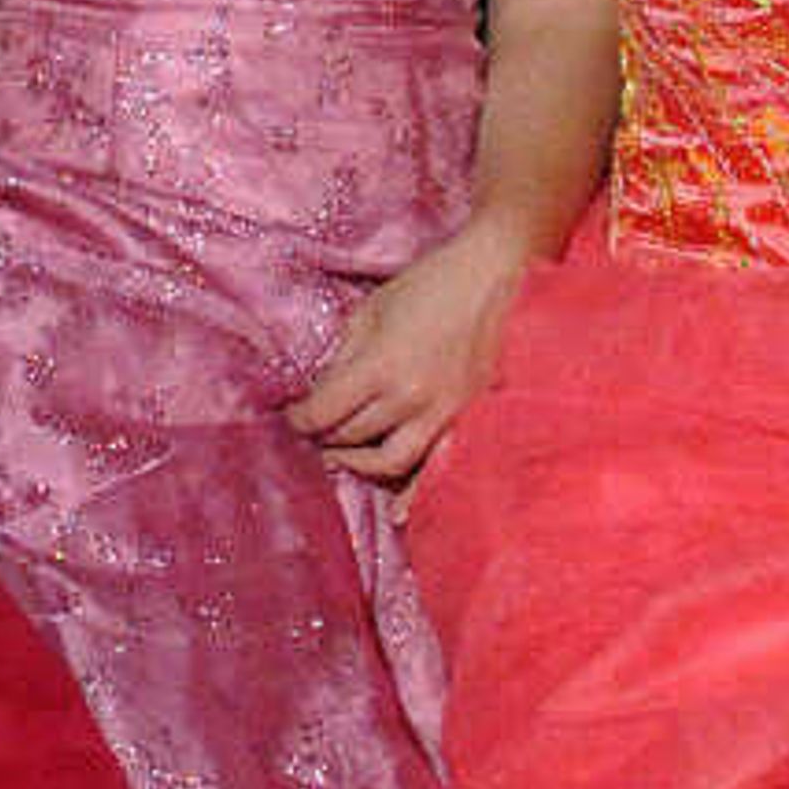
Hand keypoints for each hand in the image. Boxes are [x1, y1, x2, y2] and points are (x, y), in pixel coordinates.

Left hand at [288, 226, 532, 486]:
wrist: (496, 276)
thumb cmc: (431, 284)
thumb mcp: (371, 311)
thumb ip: (343, 355)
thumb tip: (320, 390)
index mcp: (380, 366)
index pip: (323, 412)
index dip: (299, 419)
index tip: (291, 417)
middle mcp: (410, 398)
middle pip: (350, 437)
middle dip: (323, 436)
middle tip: (313, 432)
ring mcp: (443, 414)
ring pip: (386, 463)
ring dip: (357, 463)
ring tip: (343, 454)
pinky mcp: (467, 420)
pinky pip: (435, 468)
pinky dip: (413, 493)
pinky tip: (398, 513)